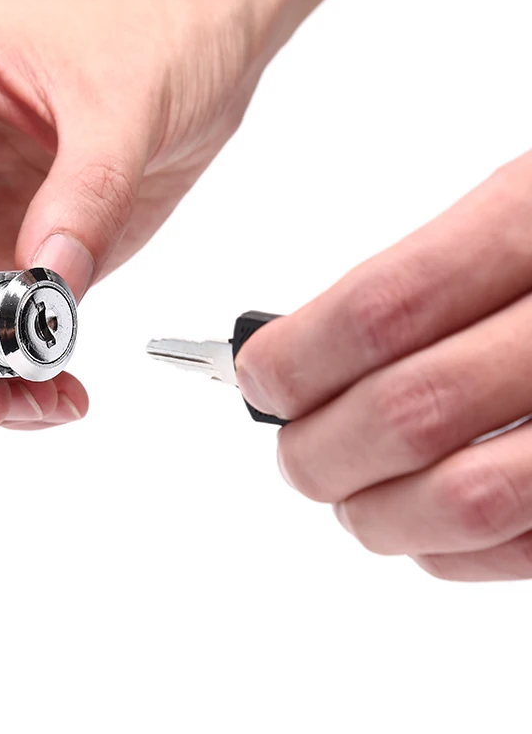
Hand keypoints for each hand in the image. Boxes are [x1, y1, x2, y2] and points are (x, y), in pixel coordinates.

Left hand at [236, 150, 531, 580]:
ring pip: (465, 502)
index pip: (382, 310)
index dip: (298, 359)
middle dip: (317, 449)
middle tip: (291, 450)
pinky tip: (425, 527)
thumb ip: (413, 284)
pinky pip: (525, 548)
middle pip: (410, 414)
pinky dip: (451, 554)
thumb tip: (294, 356)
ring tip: (347, 496)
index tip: (259, 379)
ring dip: (376, 514)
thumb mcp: (517, 209)